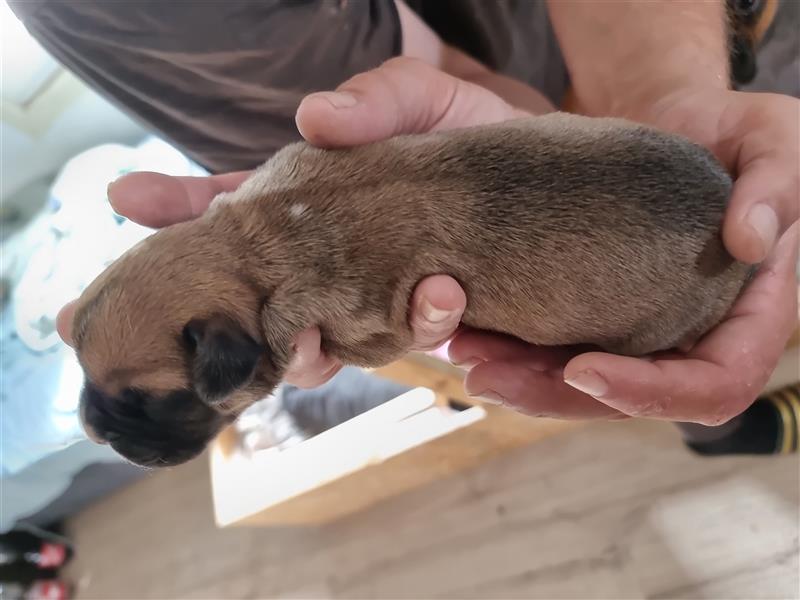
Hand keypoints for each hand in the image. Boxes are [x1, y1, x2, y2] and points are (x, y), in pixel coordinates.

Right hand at [57, 55, 550, 387]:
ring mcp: (378, 299)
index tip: (124, 196)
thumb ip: (377, 101)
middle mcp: (337, 260)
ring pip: (321, 340)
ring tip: (323, 329)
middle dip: (218, 311)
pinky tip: (440, 295)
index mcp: (322, 202)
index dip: (181, 207)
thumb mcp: (431, 101)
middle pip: (257, 293)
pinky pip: (407, 342)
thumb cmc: (487, 139)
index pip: (235, 208)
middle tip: (207, 316)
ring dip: (315, 340)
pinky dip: (416, 326)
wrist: (564, 190)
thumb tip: (313, 118)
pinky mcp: (431, 325)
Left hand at [450, 89, 798, 424]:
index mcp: (747, 316)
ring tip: (465, 356)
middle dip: (556, 396)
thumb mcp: (775, 138)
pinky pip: (556, 346)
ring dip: (520, 380)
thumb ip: (779, 183)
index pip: (714, 383)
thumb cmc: (730, 127)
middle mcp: (693, 336)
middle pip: (630, 399)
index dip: (651, 392)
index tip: (583, 368)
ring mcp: (641, 329)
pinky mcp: (598, 311)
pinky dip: (512, 348)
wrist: (669, 117)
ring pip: (582, 382)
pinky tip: (467, 334)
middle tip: (489, 376)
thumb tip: (752, 243)